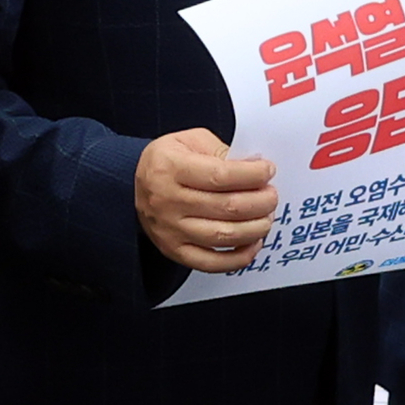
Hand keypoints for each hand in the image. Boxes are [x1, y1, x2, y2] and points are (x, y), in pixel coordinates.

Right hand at [136, 126, 277, 269]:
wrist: (133, 184)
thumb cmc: (168, 161)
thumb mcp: (189, 141)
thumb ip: (222, 151)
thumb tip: (254, 168)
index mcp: (170, 167)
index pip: (221, 175)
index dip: (253, 175)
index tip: (267, 171)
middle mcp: (166, 199)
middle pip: (227, 207)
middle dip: (261, 202)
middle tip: (271, 195)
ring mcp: (169, 228)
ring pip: (223, 235)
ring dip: (256, 228)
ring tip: (266, 217)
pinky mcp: (173, 250)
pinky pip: (212, 262)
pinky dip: (239, 258)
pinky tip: (253, 243)